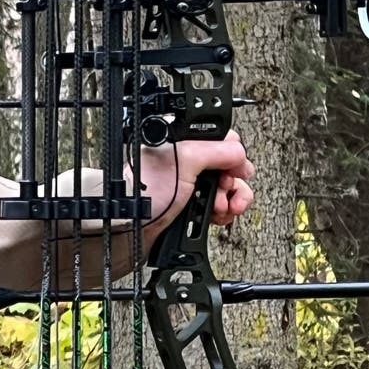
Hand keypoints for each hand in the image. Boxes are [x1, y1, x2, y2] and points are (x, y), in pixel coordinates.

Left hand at [134, 131, 255, 231]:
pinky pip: (217, 207)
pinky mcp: (189, 207)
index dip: (233, 156)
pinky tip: (218, 217)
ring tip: (222, 208)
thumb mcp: (185, 160)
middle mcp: (187, 163)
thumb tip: (239, 154)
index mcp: (183, 143)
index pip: (221, 141)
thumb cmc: (143, 191)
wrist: (129, 227)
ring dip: (231, 199)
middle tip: (225, 189)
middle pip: (228, 167)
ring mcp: (189, 186)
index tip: (236, 170)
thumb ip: (216, 150)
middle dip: (233, 181)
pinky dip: (223, 212)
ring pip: (225, 188)